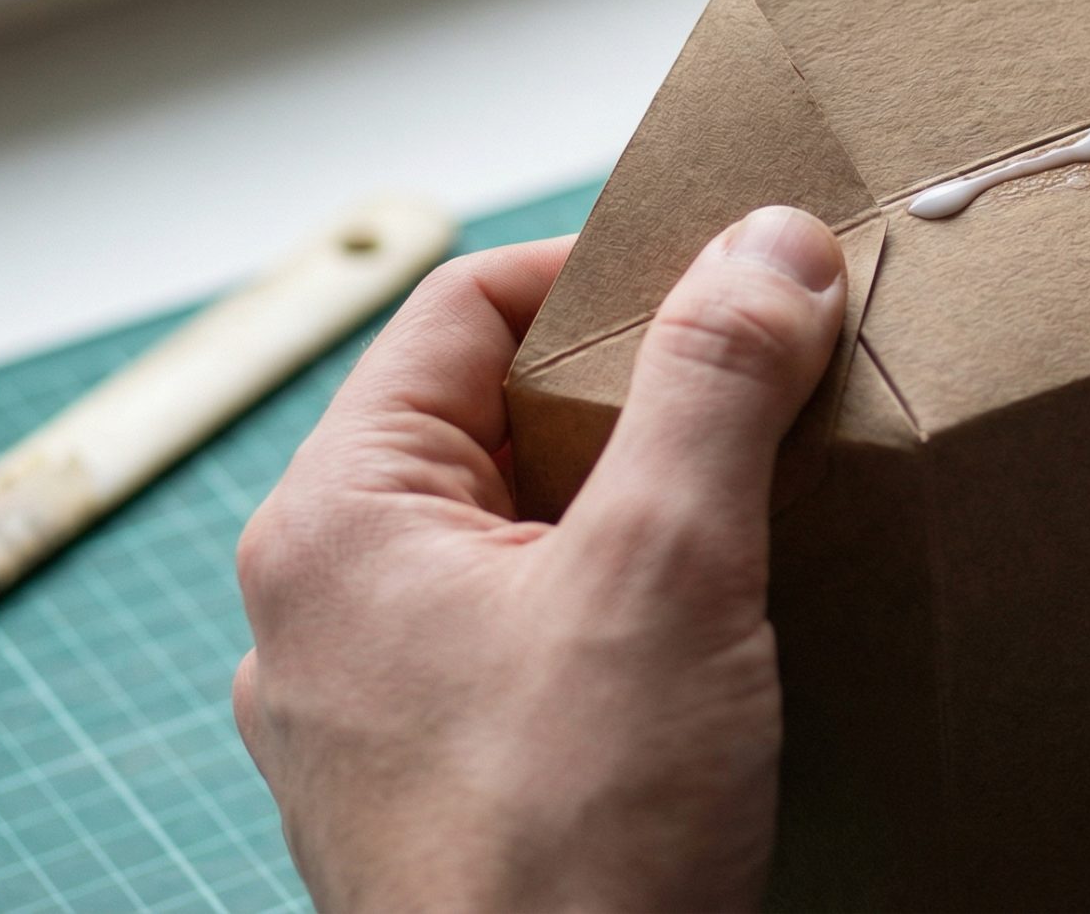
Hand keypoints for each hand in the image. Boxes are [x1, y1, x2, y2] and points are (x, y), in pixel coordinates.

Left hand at [232, 206, 848, 912]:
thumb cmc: (571, 847)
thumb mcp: (666, 572)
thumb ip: (714, 385)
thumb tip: (767, 243)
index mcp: (335, 524)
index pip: (462, 313)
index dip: (601, 276)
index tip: (728, 291)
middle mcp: (323, 610)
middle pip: (490, 427)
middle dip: (636, 408)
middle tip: (761, 415)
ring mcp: (367, 711)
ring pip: (512, 545)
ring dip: (632, 521)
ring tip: (747, 538)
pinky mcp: (429, 790)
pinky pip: (519, 651)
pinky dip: (612, 626)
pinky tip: (700, 664)